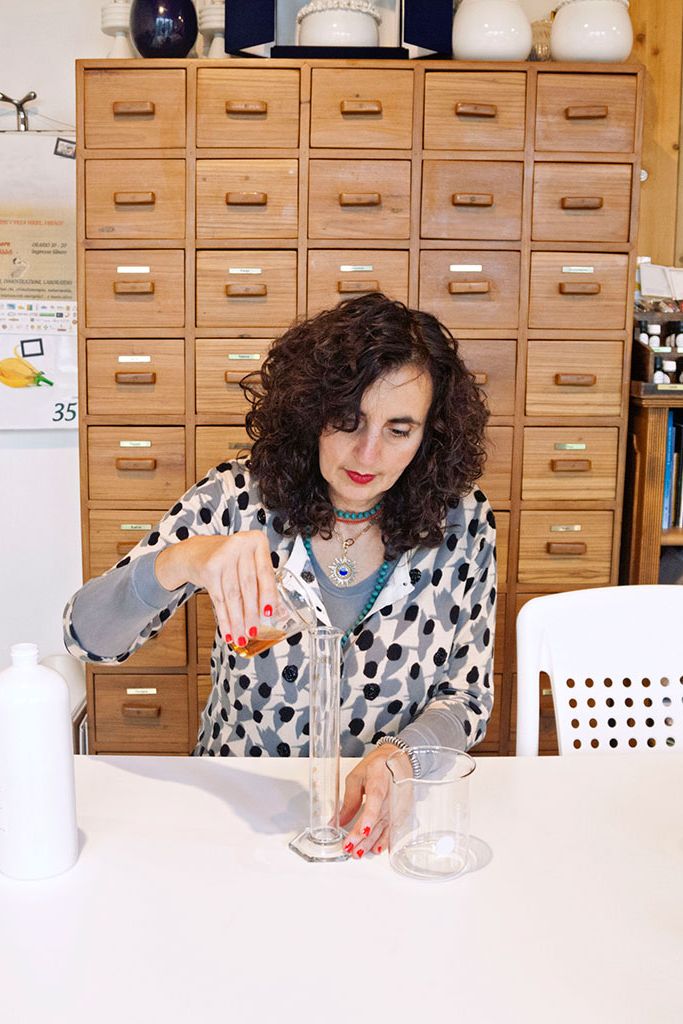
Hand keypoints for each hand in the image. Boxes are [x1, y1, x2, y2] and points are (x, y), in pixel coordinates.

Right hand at [155, 532, 277, 647]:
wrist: (197, 552)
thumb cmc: (231, 559)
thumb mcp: (250, 562)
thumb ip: (264, 582)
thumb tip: (279, 612)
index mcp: (257, 540)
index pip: (265, 573)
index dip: (268, 595)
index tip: (270, 613)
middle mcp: (240, 545)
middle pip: (248, 586)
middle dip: (251, 613)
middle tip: (253, 631)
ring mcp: (222, 555)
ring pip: (233, 595)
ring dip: (237, 620)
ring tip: (241, 636)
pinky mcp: (208, 568)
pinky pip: (218, 599)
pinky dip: (224, 619)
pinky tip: (228, 631)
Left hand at [339, 743, 411, 858]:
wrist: (398, 759)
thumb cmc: (377, 766)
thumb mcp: (357, 776)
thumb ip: (349, 799)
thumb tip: (336, 820)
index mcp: (379, 779)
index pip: (375, 800)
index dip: (369, 817)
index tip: (361, 831)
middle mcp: (392, 794)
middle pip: (378, 818)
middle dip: (363, 836)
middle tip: (350, 848)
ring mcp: (399, 804)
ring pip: (384, 827)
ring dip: (371, 842)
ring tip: (358, 852)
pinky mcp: (402, 811)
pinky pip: (392, 828)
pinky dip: (384, 840)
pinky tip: (376, 849)